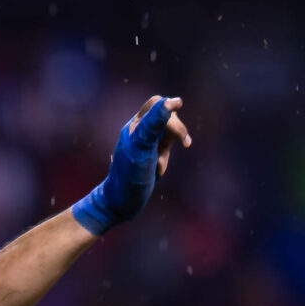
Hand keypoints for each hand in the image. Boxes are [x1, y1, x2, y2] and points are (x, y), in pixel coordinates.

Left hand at [71, 95, 193, 234]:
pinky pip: (164, 151)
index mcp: (134, 127)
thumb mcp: (143, 148)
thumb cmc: (129, 177)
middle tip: (185, 144)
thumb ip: (154, 124)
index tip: (179, 105)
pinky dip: (164, 161)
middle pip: (166, 118)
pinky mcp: (148, 157)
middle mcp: (138, 133)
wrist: (119, 204)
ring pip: (168, 136)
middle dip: (175, 132)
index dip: (169, 106)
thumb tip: (169, 101)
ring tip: (158, 167)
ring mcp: (144, 145)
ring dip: (168, 150)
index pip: (155, 104)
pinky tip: (156, 172)